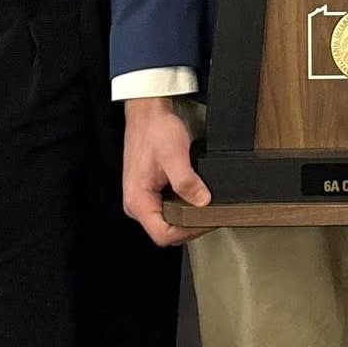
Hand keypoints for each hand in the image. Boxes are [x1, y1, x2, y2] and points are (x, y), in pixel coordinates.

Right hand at [122, 97, 211, 246]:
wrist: (147, 112)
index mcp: (138, 201)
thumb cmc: (156, 130)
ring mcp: (142, 198)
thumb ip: (186, 181)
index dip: (187, 232)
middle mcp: (136, 204)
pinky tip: (194, 199)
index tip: (207, 222)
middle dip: (189, 227)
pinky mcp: (149, 191)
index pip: (163, 234)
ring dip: (186, 218)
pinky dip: (182, 207)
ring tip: (205, 208)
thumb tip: (202, 202)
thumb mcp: (174, 155)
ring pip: (166, 221)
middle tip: (211, 216)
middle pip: (164, 231)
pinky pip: (166, 208)